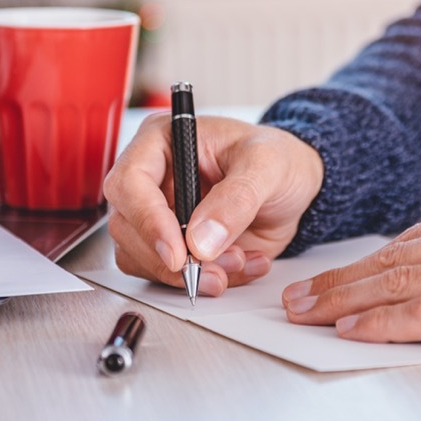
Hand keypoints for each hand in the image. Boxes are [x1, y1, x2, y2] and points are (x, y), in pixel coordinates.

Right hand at [103, 114, 323, 296]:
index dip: (148, 221)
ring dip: (188, 274)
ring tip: (239, 261)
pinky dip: (205, 279)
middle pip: (127, 227)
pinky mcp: (172, 243)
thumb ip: (236, 199)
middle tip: (216, 269)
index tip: (179, 253)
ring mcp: (158, 214)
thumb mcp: (267, 165)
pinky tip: (241, 263)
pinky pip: (167, 275)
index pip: (130, 183)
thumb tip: (200, 240)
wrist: (294, 183)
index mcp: (162, 141)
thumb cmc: (276, 158)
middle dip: (172, 258)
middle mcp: (152, 178)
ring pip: (141, 258)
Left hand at [281, 192, 420, 355]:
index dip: (365, 262)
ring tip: (309, 313)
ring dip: (346, 299)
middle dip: (340, 279)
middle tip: (297, 297)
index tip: (333, 276)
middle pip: (395, 257)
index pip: (412, 239)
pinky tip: (356, 327)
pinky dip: (386, 320)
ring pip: (402, 281)